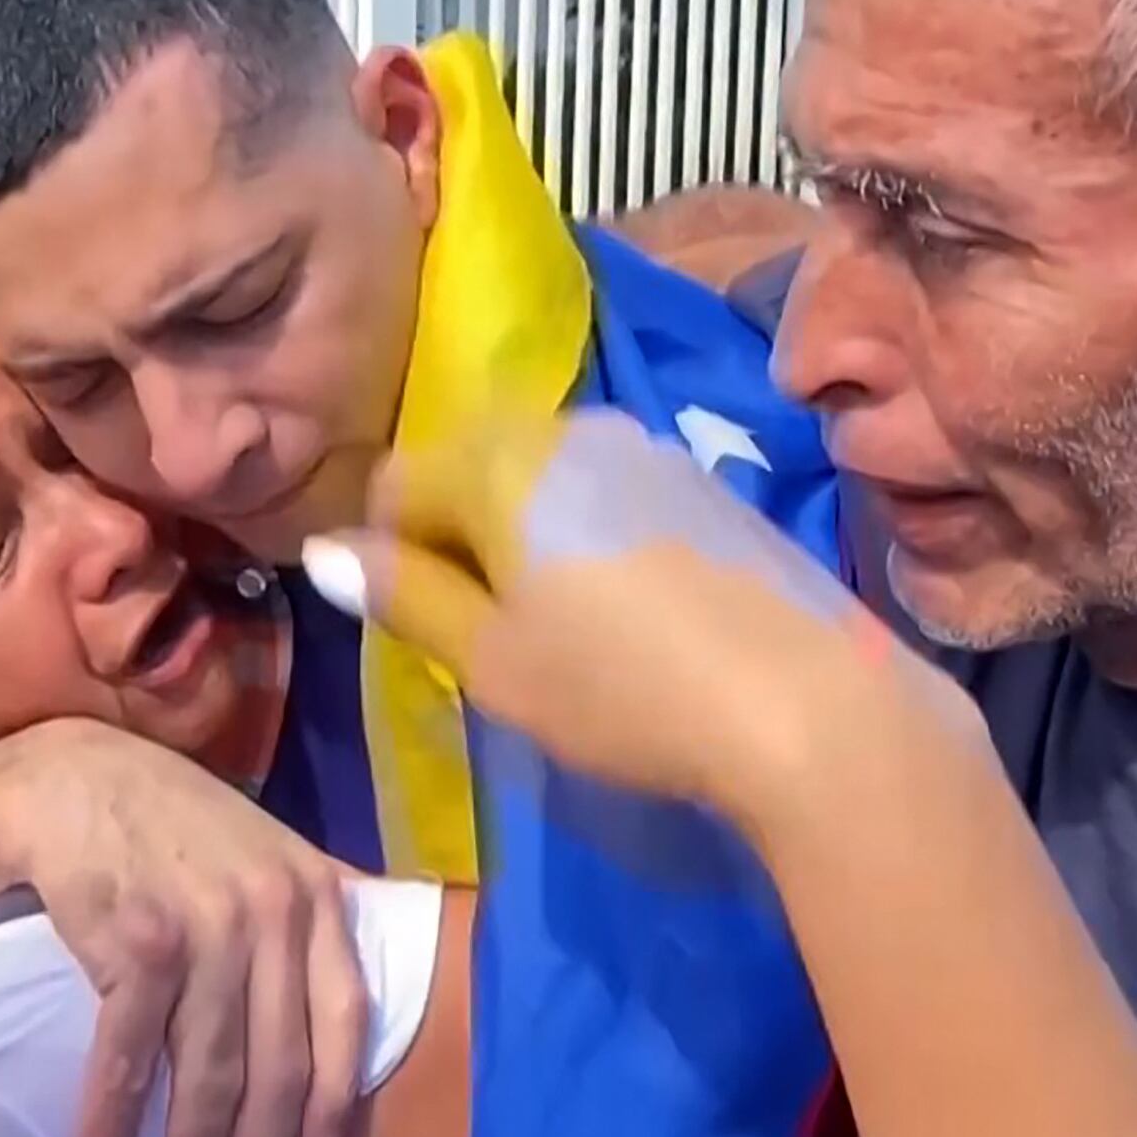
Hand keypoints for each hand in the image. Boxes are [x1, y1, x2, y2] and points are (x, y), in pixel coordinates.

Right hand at [0, 718, 365, 1136]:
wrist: (72, 779)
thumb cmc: (171, 826)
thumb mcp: (262, 855)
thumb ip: (304, 922)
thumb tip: (338, 1021)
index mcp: (314, 895)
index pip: (347, 1022)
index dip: (334, 1108)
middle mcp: (273, 911)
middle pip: (280, 1067)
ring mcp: (208, 927)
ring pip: (212, 1074)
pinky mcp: (140, 942)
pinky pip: (129, 1058)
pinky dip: (112, 1123)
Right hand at [308, 410, 970, 824]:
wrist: (812, 707)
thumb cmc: (624, 690)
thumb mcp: (493, 662)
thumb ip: (404, 596)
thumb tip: (325, 550)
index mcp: (499, 460)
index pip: (394, 483)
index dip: (386, 556)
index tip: (423, 628)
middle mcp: (570, 428)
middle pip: (470, 468)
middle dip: (456, 538)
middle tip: (484, 635)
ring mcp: (648, 450)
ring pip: (542, 482)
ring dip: (523, 541)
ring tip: (556, 632)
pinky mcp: (707, 486)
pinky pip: (607, 496)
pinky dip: (587, 542)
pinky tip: (626, 620)